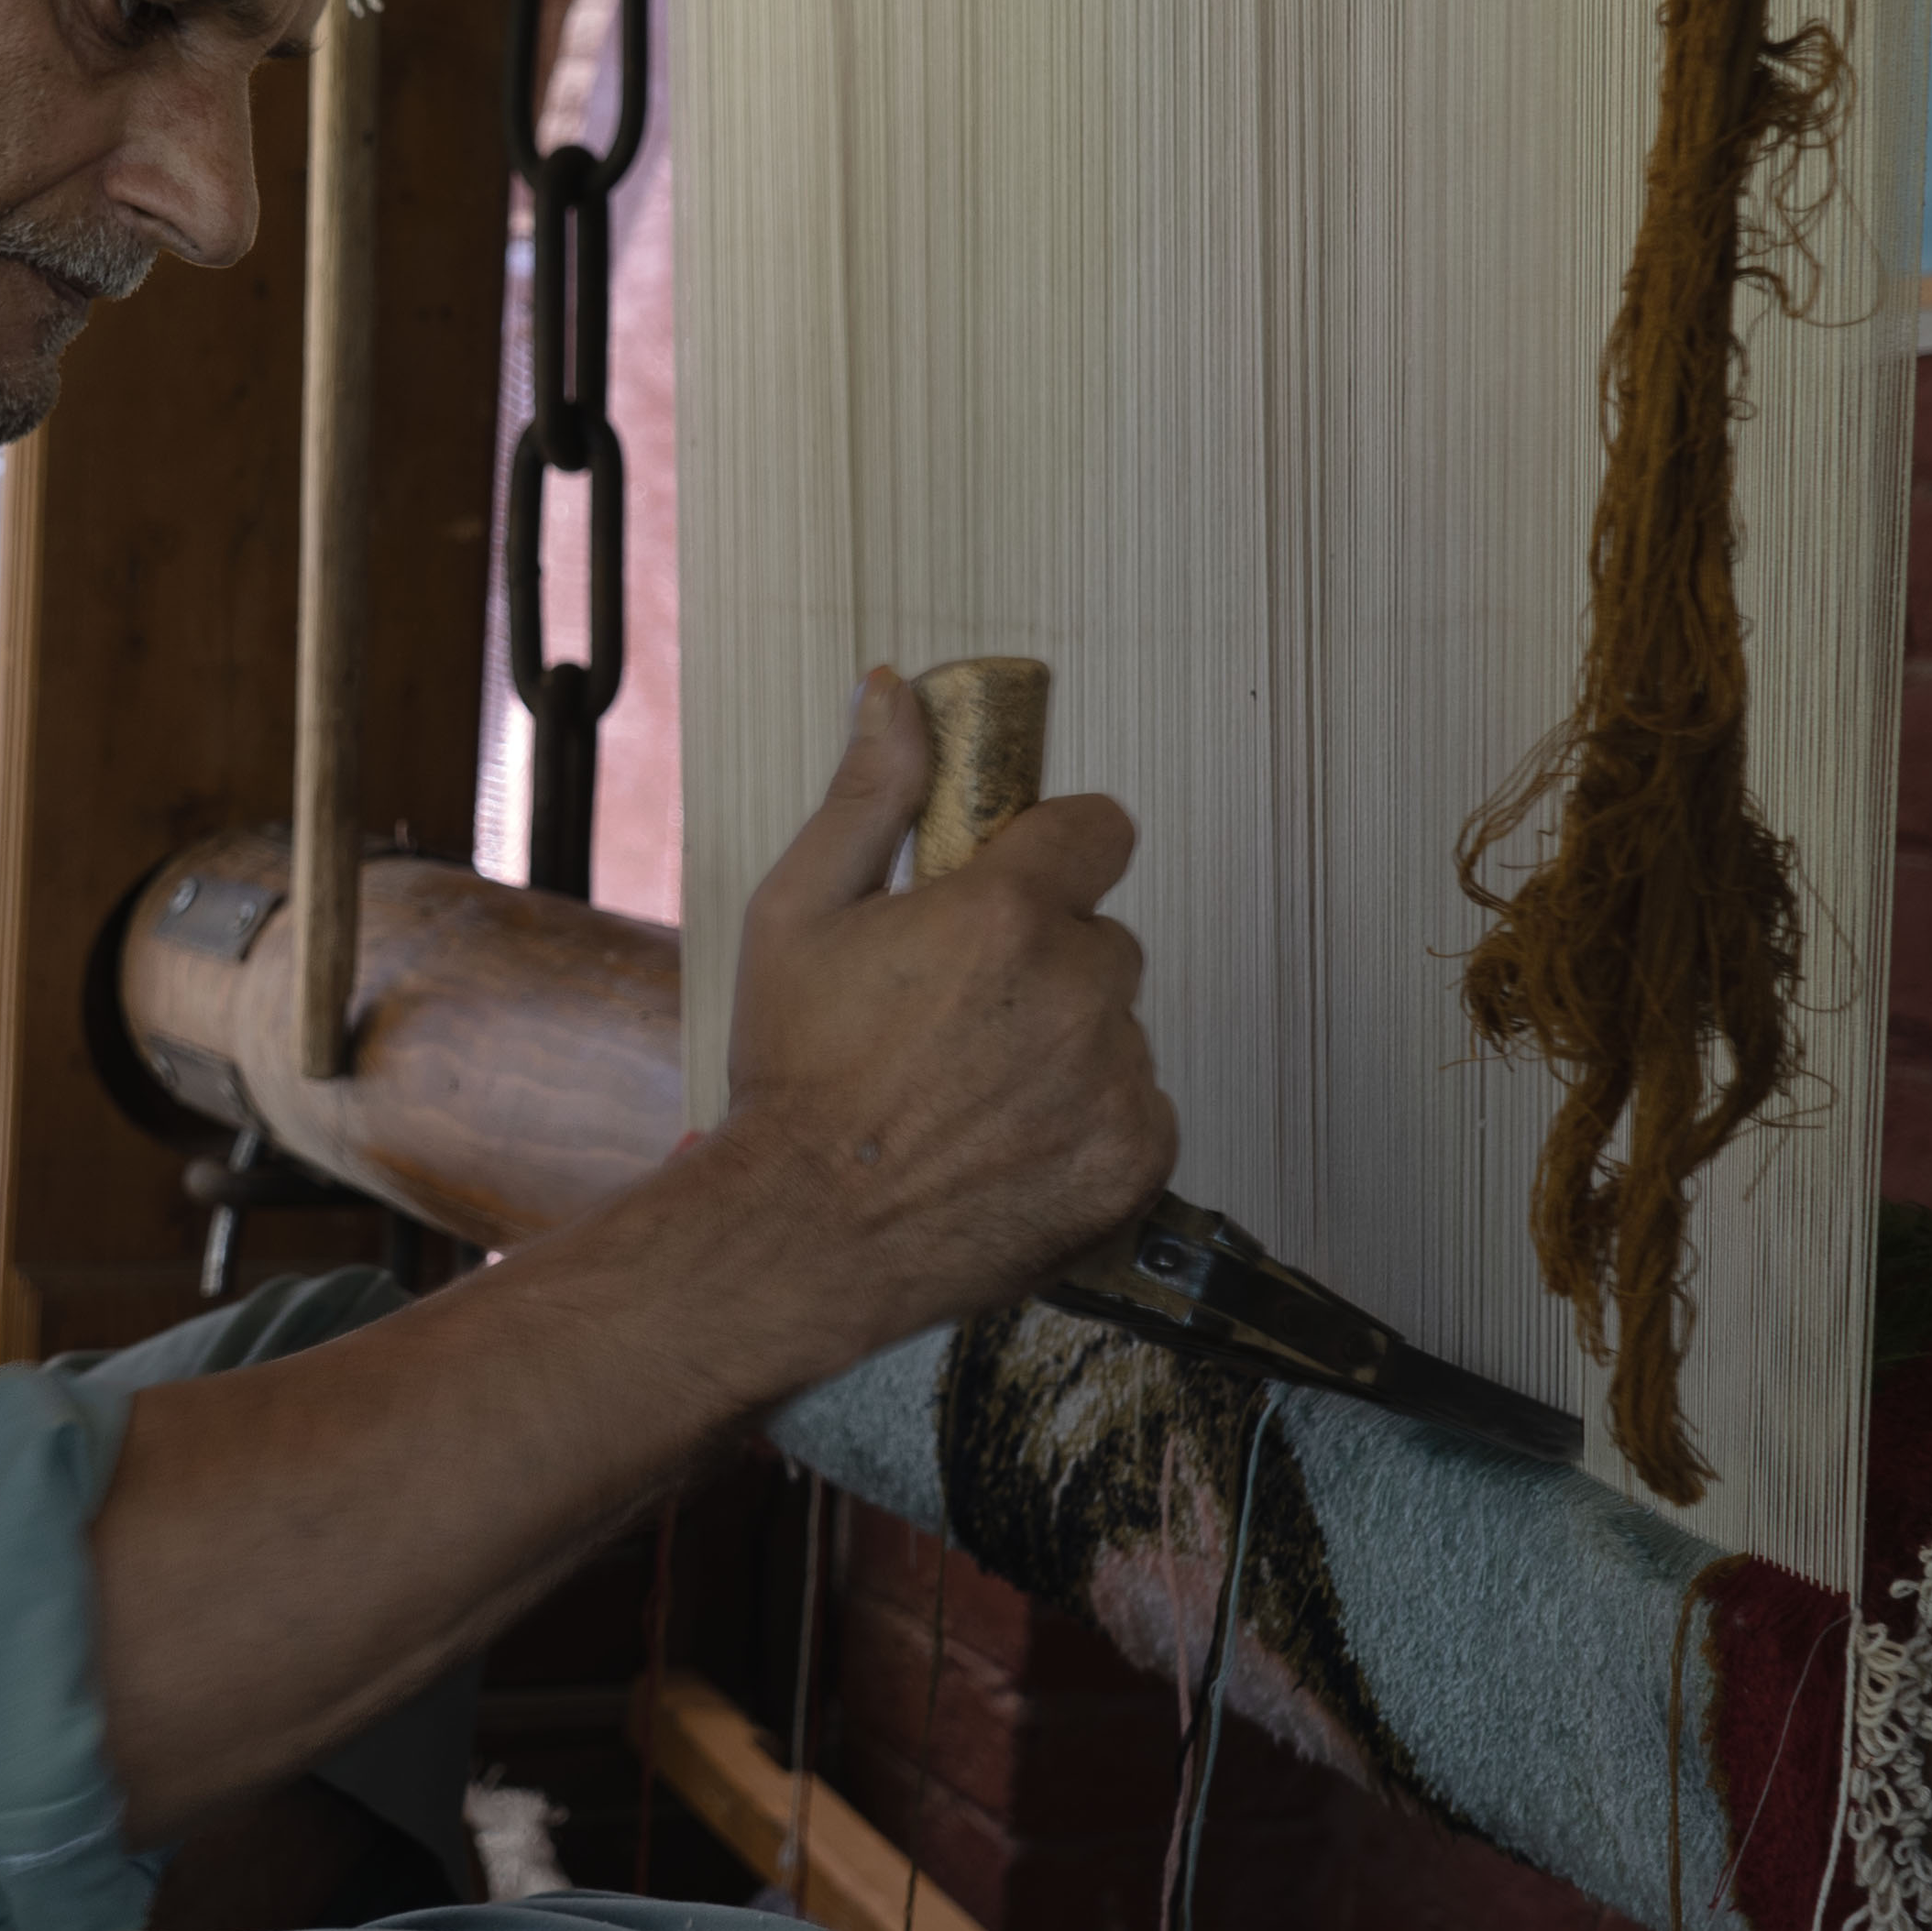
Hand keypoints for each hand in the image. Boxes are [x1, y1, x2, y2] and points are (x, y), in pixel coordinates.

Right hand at [709, 668, 1183, 1349]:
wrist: (803, 1235)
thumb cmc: (794, 1078)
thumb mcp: (797, 914)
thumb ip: (867, 797)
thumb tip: (893, 695)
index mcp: (1006, 912)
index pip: (1102, 830)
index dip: (1056, 854)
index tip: (1017, 888)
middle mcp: (1078, 990)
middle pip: (1104, 942)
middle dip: (1048, 965)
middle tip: (961, 1019)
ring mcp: (1116, 1081)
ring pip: (1117, 1033)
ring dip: (1067, 1051)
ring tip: (973, 1097)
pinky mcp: (1136, 1159)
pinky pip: (1138, 1112)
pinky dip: (1087, 1128)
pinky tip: (1006, 1147)